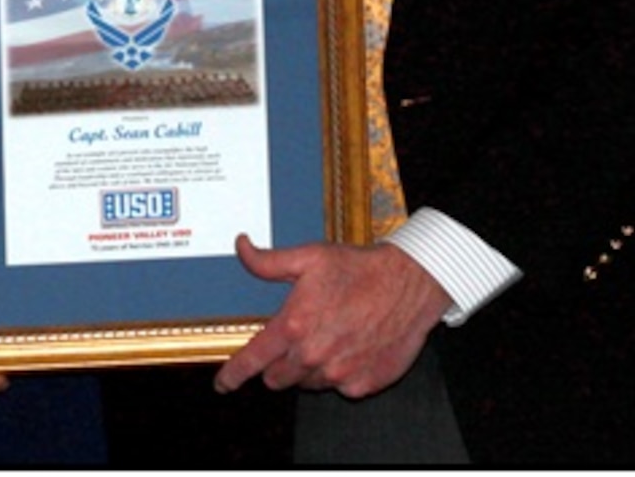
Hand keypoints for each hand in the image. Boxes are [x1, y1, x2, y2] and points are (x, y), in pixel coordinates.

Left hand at [214, 233, 449, 398]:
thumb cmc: (361, 269)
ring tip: (328, 337)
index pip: (253, 361)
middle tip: (295, 341)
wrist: (411, 285)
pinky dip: (339, 373)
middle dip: (277, 365)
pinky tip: (350, 347)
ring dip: (309, 369)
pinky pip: (339, 387)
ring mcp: (340, 374)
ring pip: (307, 384)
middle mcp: (314, 356)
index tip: (224, 384)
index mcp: (295, 326)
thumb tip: (241, 247)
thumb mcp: (309, 257)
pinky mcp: (363, 384)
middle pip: (277, 378)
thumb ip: (268, 261)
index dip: (233, 375)